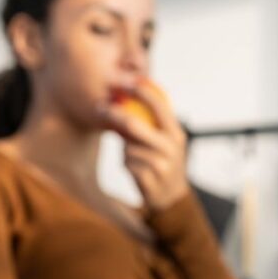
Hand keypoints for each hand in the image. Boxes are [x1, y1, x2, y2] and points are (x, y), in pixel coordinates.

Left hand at [99, 80, 188, 211]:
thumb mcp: (164, 142)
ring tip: (135, 159)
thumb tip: (124, 99)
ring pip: (129, 148)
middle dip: (116, 115)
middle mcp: (172, 148)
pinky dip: (127, 166)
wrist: (171, 197)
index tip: (127, 81)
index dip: (142, 90)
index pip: (159, 106)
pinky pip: (128, 165)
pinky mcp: (151, 181)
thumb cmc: (162, 162)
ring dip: (126, 152)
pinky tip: (136, 172)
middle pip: (135, 125)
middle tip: (101, 107)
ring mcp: (162, 165)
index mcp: (176, 133)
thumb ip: (150, 125)